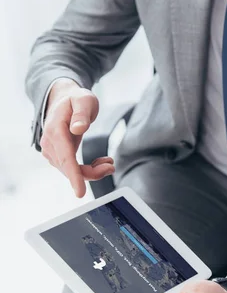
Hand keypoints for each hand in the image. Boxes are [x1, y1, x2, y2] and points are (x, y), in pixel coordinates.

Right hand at [40, 79, 114, 197]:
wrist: (64, 100)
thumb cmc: (76, 99)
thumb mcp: (84, 100)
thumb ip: (82, 114)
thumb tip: (78, 129)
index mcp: (55, 129)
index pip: (65, 157)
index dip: (74, 175)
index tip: (80, 192)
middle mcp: (50, 143)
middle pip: (70, 168)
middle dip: (92, 172)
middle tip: (111, 166)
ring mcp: (52, 151)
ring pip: (71, 171)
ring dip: (92, 171)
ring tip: (109, 162)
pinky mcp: (57, 155)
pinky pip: (71, 168)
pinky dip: (87, 169)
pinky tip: (100, 163)